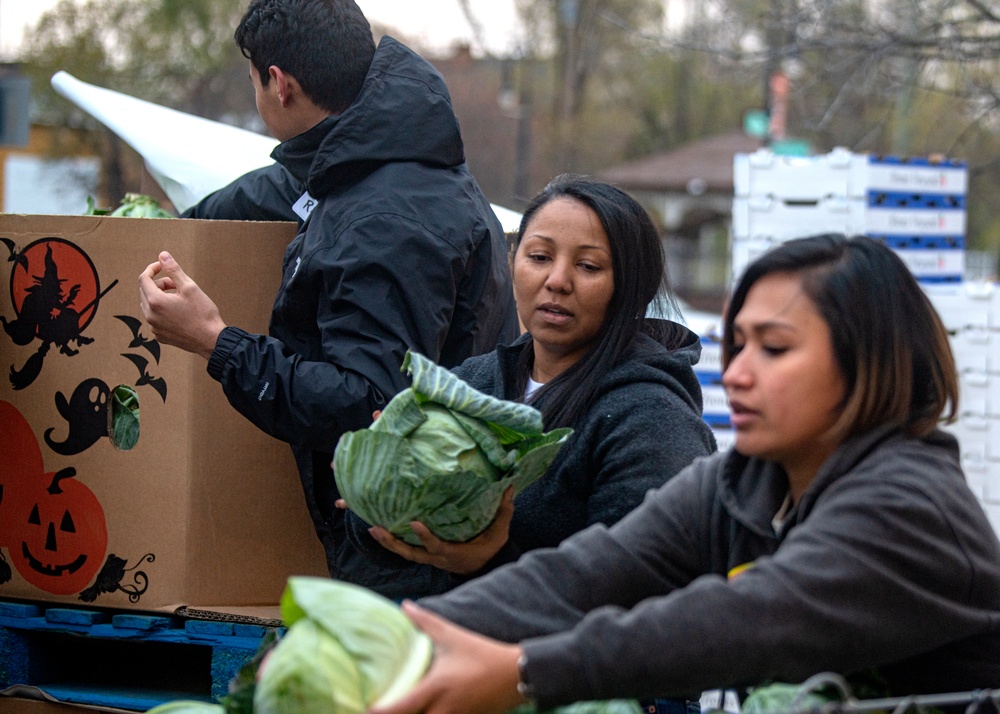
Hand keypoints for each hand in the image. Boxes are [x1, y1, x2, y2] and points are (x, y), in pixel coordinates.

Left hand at [138, 251, 226, 359]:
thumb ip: (174, 270)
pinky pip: (155, 318)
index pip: (144, 279)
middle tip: (177, 284)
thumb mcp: (190, 287)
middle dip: (158, 283)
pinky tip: (179, 312)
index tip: (162, 266)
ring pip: (149, 305)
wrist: (211, 340)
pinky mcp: (160, 336)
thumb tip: (163, 256)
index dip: (152, 269)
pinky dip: (163, 311)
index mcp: (155, 302)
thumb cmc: (203, 314)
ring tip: (179, 298)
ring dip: (160, 297)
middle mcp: (150, 316)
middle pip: (145, 291)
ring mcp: (154, 327)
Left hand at [367, 487, 514, 574]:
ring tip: (372, 528)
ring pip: (405, 553)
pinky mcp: (426, 555)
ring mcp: (429, 558)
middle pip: (410, 553)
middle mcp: (437, 557)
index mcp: (453, 553)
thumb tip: (509, 486)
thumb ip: (503, 511)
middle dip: (392, 543)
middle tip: (375, 529)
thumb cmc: (489, 549)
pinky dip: (394, 542)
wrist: (483, 569)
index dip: (425, 537)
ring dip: (388, 542)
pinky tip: (381, 530)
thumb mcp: (499, 533)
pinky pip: (407, 549)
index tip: (414, 522)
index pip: (436, 546)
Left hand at [369, 601, 525, 713]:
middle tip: (374, 711)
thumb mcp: (452, 636)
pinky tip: (421, 713)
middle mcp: (442, 710)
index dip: (379, 712)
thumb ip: (425, 622)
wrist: (515, 673)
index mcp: (435, 688)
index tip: (363, 709)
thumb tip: (404, 605)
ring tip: (398, 711)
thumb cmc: (480, 654)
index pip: (400, 708)